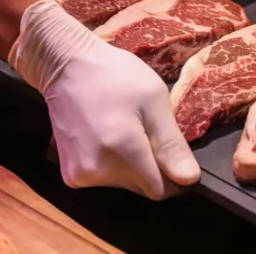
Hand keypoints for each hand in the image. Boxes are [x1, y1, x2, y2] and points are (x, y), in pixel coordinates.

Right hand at [9, 0, 199, 198]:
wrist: (65, 66)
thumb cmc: (115, 75)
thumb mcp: (154, 99)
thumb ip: (172, 144)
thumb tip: (190, 179)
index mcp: (122, 149)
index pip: (160, 189)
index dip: (173, 174)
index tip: (172, 150)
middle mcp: (98, 170)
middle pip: (143, 188)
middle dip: (152, 167)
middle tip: (145, 131)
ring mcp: (80, 175)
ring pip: (126, 185)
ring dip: (133, 166)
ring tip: (124, 130)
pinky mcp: (70, 175)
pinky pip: (106, 180)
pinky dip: (113, 165)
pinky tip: (107, 138)